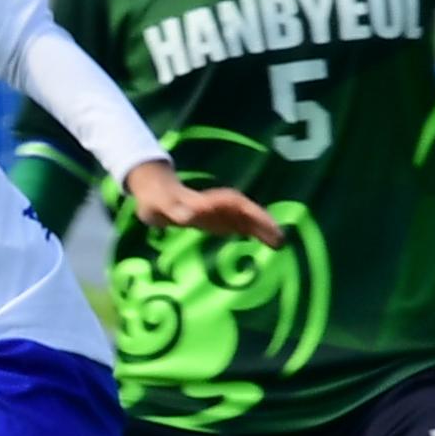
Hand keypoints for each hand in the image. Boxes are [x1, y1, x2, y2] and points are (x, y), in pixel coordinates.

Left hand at [124, 160, 279, 246]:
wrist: (152, 192)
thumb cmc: (154, 201)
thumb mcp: (159, 206)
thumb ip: (175, 210)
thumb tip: (190, 215)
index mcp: (204, 202)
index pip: (234, 205)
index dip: (251, 215)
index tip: (266, 225)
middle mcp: (214, 205)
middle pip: (244, 211)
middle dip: (262, 223)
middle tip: (282, 241)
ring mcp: (217, 212)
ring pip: (244, 218)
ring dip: (261, 228)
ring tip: (280, 243)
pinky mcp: (216, 220)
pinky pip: (238, 224)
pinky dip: (253, 232)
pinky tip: (267, 242)